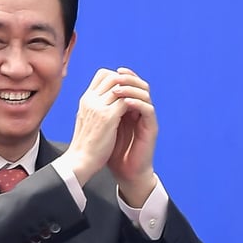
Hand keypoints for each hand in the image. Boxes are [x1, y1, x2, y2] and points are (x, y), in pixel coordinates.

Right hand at [62, 68, 131, 185]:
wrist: (81, 161)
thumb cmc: (86, 144)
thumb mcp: (87, 119)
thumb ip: (96, 107)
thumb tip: (108, 100)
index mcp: (86, 99)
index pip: (102, 74)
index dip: (117, 77)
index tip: (127, 89)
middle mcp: (91, 99)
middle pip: (113, 76)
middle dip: (129, 83)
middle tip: (138, 94)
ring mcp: (99, 107)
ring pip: (121, 86)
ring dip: (133, 92)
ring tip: (139, 102)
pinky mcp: (108, 117)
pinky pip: (126, 101)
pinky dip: (134, 103)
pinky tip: (138, 112)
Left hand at [106, 67, 157, 206]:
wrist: (125, 171)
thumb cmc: (112, 151)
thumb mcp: (104, 126)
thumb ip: (102, 110)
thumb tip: (90, 94)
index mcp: (130, 108)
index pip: (131, 84)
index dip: (124, 76)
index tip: (112, 72)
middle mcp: (141, 110)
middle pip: (140, 85)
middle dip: (129, 78)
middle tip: (118, 75)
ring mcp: (147, 119)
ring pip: (146, 95)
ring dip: (131, 89)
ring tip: (117, 90)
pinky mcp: (151, 128)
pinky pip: (148, 110)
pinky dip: (138, 104)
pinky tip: (126, 103)